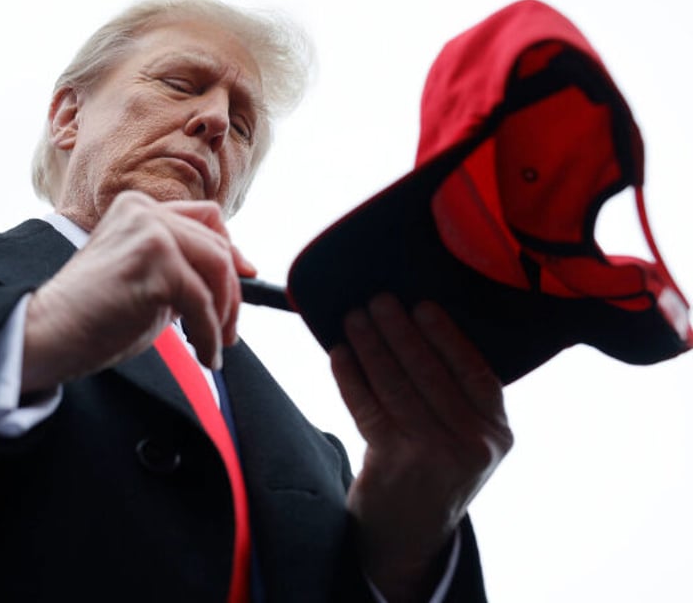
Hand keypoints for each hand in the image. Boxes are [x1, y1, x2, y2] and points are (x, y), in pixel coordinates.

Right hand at [22, 191, 254, 390]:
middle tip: (229, 331)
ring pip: (217, 269)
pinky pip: (202, 302)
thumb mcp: (145, 278)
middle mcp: (145, 211)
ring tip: (217, 344)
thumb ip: (182, 268)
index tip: (246, 277)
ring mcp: (149, 232)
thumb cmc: (92, 315)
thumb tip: (233, 276)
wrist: (47, 334)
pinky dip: (210, 333)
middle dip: (232, 293)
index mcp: (140, 209)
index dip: (232, 250)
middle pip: (218, 244)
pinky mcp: (154, 262)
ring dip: (224, 313)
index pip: (207, 218)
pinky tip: (205, 354)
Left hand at [330, 294, 511, 601]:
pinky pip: (368, 407)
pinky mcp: (395, 463)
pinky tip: (340, 354)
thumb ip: (457, 397)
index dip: (446, 335)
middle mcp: (473, 444)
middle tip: (378, 300)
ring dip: (371, 346)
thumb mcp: (467, 439)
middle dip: (400, 331)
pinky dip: (350, 377)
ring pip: (396, 386)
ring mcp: (434, 455)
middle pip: (431, 373)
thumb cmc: (435, 471)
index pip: (474, 371)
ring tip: (355, 318)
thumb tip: (416, 326)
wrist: (410, 536)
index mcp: (498, 433)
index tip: (421, 305)